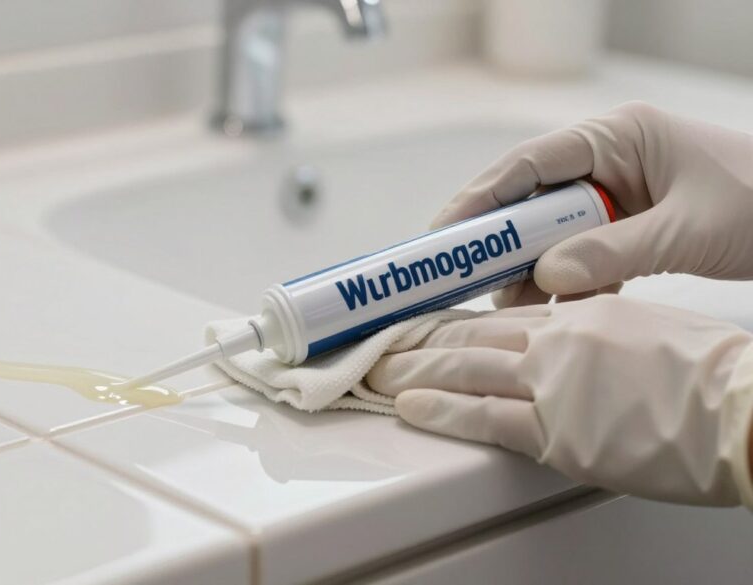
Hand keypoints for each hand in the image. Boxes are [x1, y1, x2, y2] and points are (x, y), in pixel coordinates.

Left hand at [367, 295, 752, 505]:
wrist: (747, 408)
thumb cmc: (714, 376)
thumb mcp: (647, 333)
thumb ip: (596, 334)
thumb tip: (572, 347)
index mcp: (582, 315)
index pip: (498, 316)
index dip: (451, 323)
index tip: (421, 325)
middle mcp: (558, 342)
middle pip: (468, 337)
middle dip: (416, 344)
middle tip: (379, 346)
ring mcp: (552, 384)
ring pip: (463, 369)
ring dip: (411, 373)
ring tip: (375, 375)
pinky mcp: (556, 430)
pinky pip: (482, 417)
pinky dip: (439, 411)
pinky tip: (409, 408)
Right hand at [432, 102, 752, 306]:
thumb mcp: (687, 228)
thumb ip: (614, 251)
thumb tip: (545, 278)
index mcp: (618, 136)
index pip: (529, 164)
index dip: (480, 199)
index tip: (443, 234)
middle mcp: (608, 161)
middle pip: (532, 201)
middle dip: (501, 244)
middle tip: (465, 282)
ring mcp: (617, 195)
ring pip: (552, 234)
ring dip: (533, 272)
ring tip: (511, 308)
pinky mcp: (628, 229)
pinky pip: (582, 255)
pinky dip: (567, 285)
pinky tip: (554, 312)